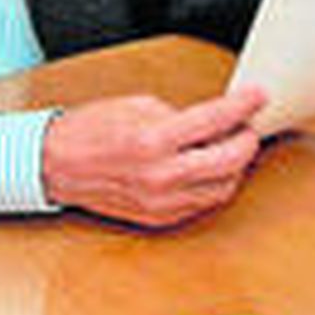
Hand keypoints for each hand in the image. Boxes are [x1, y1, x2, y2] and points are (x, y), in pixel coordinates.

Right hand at [41, 88, 265, 226]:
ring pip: (222, 189)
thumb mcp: (138, 105)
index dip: (244, 105)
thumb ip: (181, 115)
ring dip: (235, 166)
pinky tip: (212, 168)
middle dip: (247, 140)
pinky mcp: (158, 219)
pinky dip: (214, 185)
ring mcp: (161, 203)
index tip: (259, 96)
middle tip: (250, 124)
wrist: (56, 165)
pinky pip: (201, 204)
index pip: (216, 121)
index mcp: (154, 140)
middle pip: (230, 162)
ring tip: (233, 145)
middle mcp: (161, 176)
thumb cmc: (91, 130)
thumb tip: (214, 120)